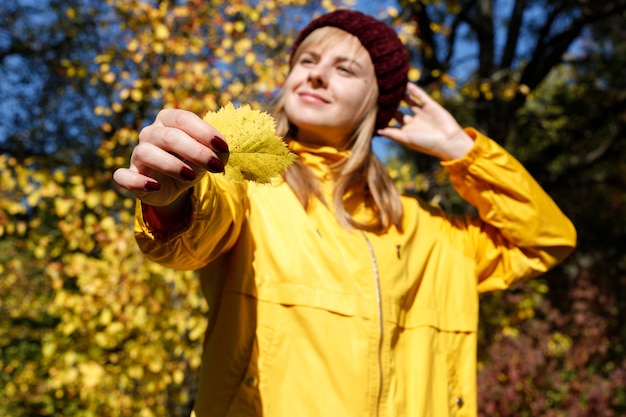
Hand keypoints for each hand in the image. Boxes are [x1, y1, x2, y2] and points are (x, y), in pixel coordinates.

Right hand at [113, 109, 228, 206]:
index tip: (223, 147)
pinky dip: (137, 181)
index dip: (204, 132)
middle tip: (216, 166)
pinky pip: (123, 176)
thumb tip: (222, 153)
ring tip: (191, 176)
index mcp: (169, 120)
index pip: (183, 119)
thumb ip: (217, 152)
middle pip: (169, 136)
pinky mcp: (130, 175)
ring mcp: (138, 153)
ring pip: (146, 152)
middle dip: (195, 151)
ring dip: (171, 165)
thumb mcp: (208, 157)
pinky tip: (155, 187)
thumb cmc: (192, 163)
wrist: (175, 186)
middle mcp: (151, 133)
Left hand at [377, 83, 473, 160]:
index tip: (370, 109)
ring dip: (400, 94)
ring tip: (390, 85)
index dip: (382, 116)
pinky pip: (420, 95)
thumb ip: (391, 133)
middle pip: (397, 110)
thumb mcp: (406, 138)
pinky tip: (405, 83)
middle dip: (388, 103)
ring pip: (408, 101)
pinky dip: (413, 89)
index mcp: (406, 131)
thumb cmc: (426, 144)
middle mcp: (412, 121)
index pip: (391, 121)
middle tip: (376, 94)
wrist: (448, 141)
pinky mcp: (430, 105)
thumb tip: (375, 131)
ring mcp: (421, 113)